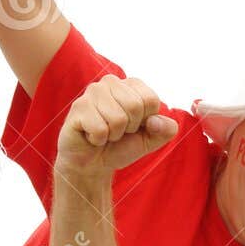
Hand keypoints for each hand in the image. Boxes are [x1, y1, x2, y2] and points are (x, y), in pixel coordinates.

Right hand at [55, 75, 178, 181]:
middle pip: (135, 106)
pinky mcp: (78, 107)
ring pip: (118, 118)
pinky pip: (100, 129)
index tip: (134, 126)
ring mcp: (92, 92)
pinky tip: (92, 135)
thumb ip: (166, 130)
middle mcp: (111, 82)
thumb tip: (155, 121)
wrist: (93, 163)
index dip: (145, 121)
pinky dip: (99, 139)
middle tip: (117, 131)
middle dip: (129, 128)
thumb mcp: (151, 140)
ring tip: (105, 132)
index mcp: (132, 85)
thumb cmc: (122, 146)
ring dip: (113, 135)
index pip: (151, 100)